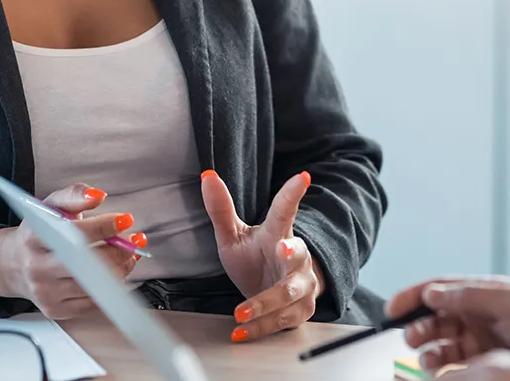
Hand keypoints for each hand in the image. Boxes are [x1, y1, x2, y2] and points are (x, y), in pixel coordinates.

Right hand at [0, 184, 143, 319]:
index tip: (125, 220)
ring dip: (120, 268)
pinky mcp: (55, 309)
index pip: (75, 233)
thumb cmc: (38, 233)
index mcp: (34, 237)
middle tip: (134, 240)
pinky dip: (110, 286)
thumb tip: (97, 195)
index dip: (105, 226)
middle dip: (120, 250)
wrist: (14, 264)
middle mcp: (37, 267)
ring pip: (94, 284)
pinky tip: (114, 272)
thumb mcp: (50, 206)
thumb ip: (74, 195)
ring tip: (128, 255)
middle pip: (88, 262)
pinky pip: (92, 302)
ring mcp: (45, 292)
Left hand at [200, 169, 322, 341]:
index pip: (285, 211)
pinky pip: (282, 320)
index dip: (293, 194)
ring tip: (240, 313)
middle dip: (293, 252)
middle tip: (284, 248)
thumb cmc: (255, 258)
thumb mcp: (234, 235)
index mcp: (278, 233)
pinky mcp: (301, 310)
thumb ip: (221, 209)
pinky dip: (260, 328)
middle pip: (297, 255)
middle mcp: (296, 258)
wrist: (275, 291)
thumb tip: (207, 177)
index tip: (302, 177)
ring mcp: (302, 285)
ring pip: (288, 294)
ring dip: (264, 304)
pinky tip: (242, 332)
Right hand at [387, 277, 509, 372]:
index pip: (440, 288)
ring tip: (426, 357)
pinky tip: (438, 370)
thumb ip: (469, 295)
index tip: (393, 307)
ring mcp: (483, 338)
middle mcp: (481, 313)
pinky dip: (441, 366)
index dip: (414, 295)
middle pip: (436, 316)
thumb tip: (434, 292)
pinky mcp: (487, 362)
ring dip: (428, 348)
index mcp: (485, 292)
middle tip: (410, 337)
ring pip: (442, 342)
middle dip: (418, 325)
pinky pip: (455, 363)